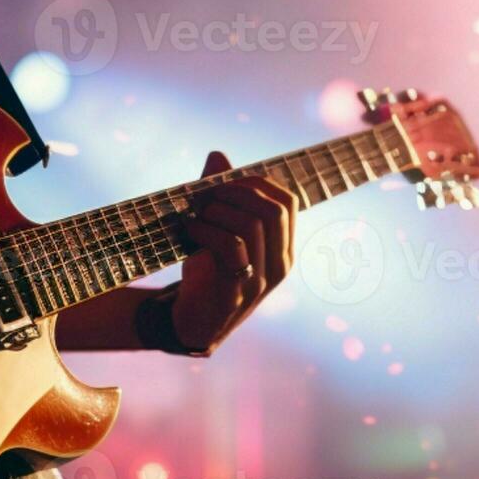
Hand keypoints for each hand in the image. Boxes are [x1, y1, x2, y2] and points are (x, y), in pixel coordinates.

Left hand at [173, 151, 298, 352]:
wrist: (193, 323)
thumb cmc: (208, 272)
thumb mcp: (218, 230)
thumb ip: (221, 195)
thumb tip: (218, 156)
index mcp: (283, 249)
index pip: (288, 202)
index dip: (257, 183)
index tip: (224, 182)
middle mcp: (279, 266)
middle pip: (272, 210)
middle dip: (235, 193)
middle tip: (205, 196)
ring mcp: (260, 282)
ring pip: (250, 226)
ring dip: (216, 212)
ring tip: (195, 217)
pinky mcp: (234, 294)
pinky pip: (229, 248)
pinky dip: (206, 231)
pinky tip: (190, 232)